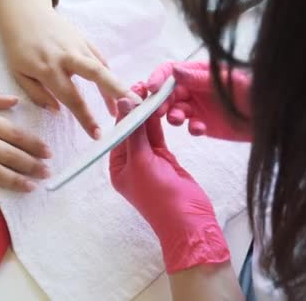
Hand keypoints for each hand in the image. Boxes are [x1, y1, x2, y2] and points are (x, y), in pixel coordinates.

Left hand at [0, 0, 128, 138]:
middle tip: (132, 107)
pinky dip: (108, 73)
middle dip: (115, 91)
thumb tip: (58, 111)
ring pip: (102, 67)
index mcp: (48, 69)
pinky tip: (113, 87)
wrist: (24, 12)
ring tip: (127, 104)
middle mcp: (66, 57)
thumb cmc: (18, 47)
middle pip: (96, 74)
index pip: (72, 98)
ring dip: (116, 86)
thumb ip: (37, 94)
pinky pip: (100, 58)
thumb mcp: (19, 74)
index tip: (98, 135)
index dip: (86, 118)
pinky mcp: (84, 39)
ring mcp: (77, 46)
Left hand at [109, 95, 229, 272]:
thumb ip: (134, 132)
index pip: (118, 133)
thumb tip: (122, 103)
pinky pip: (158, 136)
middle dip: (135, 109)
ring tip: (151, 90)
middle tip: (143, 85)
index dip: (123, 111)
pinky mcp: (164, 159)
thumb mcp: (142, 162)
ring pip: (145, 131)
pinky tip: (159, 105)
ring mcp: (148, 161)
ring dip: (148, 113)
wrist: (189, 220)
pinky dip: (158, 122)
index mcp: (117, 167)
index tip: (129, 89)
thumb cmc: (160, 196)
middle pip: (131, 130)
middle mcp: (130, 162)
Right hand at [147, 61, 251, 141]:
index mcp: (199, 71)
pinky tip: (200, 129)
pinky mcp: (203, 123)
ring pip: (175, 110)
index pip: (171, 71)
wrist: (273, 116)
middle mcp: (194, 87)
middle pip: (168, 92)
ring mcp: (198, 105)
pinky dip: (191, 128)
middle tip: (159, 111)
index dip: (158, 78)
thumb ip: (201, 78)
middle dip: (161, 101)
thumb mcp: (228, 81)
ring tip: (180, 120)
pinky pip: (189, 126)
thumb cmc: (256, 90)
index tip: (151, 89)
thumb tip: (174, 71)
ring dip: (173, 115)